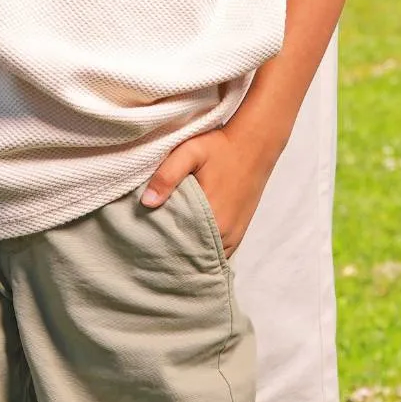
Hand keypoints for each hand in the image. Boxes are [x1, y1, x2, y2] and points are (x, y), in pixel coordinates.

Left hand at [139, 110, 287, 254]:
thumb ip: (167, 176)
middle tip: (150, 250)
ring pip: (207, 257)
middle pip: (193, 257)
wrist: (255, 144)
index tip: (145, 246)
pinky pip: (219, 252)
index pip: (180, 250)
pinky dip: (204, 251)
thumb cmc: (221, 147)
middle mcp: (226, 234)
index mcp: (212, 219)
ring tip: (166, 247)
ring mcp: (235, 236)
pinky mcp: (239, 232)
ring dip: (189, 254)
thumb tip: (147, 203)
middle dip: (173, 255)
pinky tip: (188, 241)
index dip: (162, 250)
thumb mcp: (190, 152)